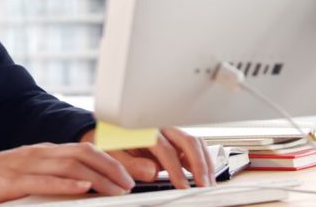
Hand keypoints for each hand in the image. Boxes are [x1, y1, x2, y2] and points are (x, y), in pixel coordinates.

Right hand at [0, 142, 135, 205]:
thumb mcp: (25, 178)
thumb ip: (49, 179)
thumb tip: (78, 188)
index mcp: (43, 153)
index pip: (84, 150)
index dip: (111, 160)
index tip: (130, 174)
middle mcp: (39, 153)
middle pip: (84, 153)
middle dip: (113, 166)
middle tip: (134, 181)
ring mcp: (26, 164)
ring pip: (70, 165)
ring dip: (98, 176)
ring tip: (118, 187)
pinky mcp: (12, 180)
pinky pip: (44, 180)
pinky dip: (66, 183)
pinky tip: (82, 188)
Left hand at [79, 127, 215, 188]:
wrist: (107, 131)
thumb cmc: (111, 142)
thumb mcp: (113, 153)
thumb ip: (130, 163)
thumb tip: (152, 171)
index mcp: (145, 130)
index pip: (166, 149)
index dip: (176, 169)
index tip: (182, 186)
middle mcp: (162, 128)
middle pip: (188, 142)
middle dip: (199, 165)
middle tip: (203, 185)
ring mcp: (171, 133)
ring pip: (195, 143)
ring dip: (205, 163)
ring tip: (208, 183)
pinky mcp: (177, 140)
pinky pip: (195, 146)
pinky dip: (204, 160)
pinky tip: (206, 174)